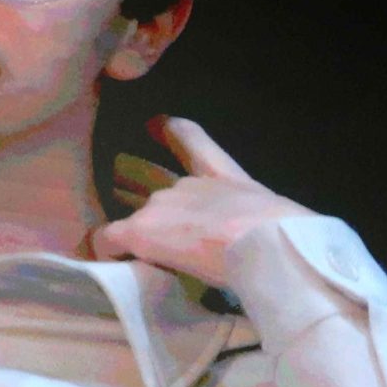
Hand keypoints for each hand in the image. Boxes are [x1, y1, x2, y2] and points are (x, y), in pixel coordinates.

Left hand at [90, 117, 312, 286]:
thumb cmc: (282, 233)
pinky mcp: (140, 231)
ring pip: (136, 217)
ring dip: (134, 231)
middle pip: (157, 189)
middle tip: (148, 216)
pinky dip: (105, 251)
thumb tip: (264, 248)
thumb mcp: (277, 221)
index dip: (173, 131)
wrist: (265, 242)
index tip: (158, 122)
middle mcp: (185, 184)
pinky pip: (108, 240)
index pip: (192, 140)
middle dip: (150, 202)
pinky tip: (104, 264)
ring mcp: (160, 206)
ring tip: (131, 252)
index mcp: (223, 176)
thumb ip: (260, 225)